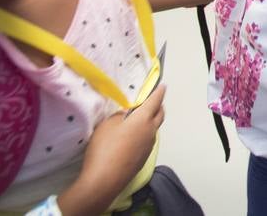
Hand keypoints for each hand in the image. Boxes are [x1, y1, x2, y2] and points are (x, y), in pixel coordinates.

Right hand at [58, 86, 164, 215]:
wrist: (104, 180)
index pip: (155, 101)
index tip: (162, 86)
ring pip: (154, 128)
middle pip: (160, 114)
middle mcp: (151, 131)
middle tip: (153, 100)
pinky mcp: (143, 158)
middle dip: (158, 105)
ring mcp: (149, 146)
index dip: (158, 92)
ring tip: (141, 118)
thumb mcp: (107, 125)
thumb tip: (126, 116)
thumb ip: (119, 116)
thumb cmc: (105, 148)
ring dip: (151, 121)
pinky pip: (148, 140)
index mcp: (144, 119)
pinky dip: (145, 133)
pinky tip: (134, 137)